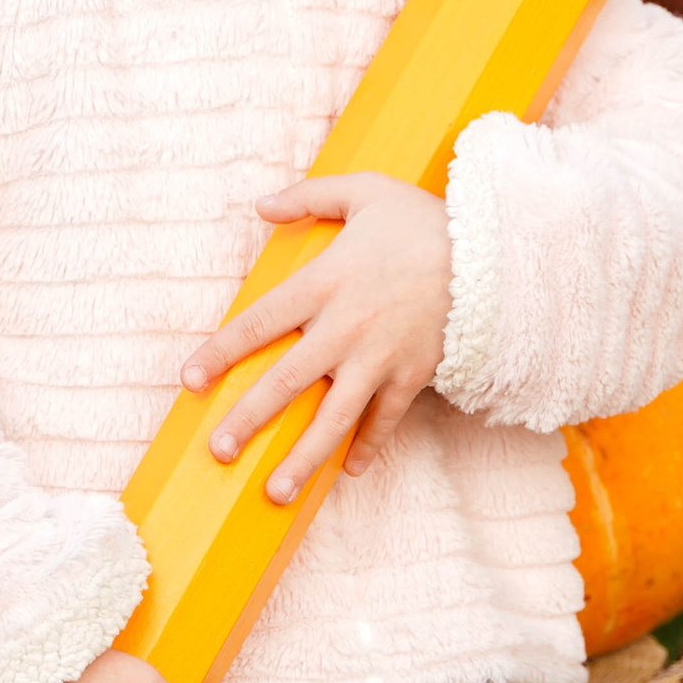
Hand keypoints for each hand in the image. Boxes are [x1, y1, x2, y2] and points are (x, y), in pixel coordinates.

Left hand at [181, 170, 453, 505]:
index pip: (257, 324)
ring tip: (274, 492)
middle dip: (247, 420)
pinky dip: (368, 447)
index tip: (188, 381)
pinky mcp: (412, 375)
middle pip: (285, 382)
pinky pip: (385, 420)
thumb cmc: (422, 220)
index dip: (219, 354)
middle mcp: (344, 328)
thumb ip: (309, 196)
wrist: (494, 254)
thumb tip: (261, 205)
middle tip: (218, 451)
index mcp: (324, 283)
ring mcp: (379, 359)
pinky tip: (347, 472)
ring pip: (332, 418)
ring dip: (302, 458)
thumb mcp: (365, 190)